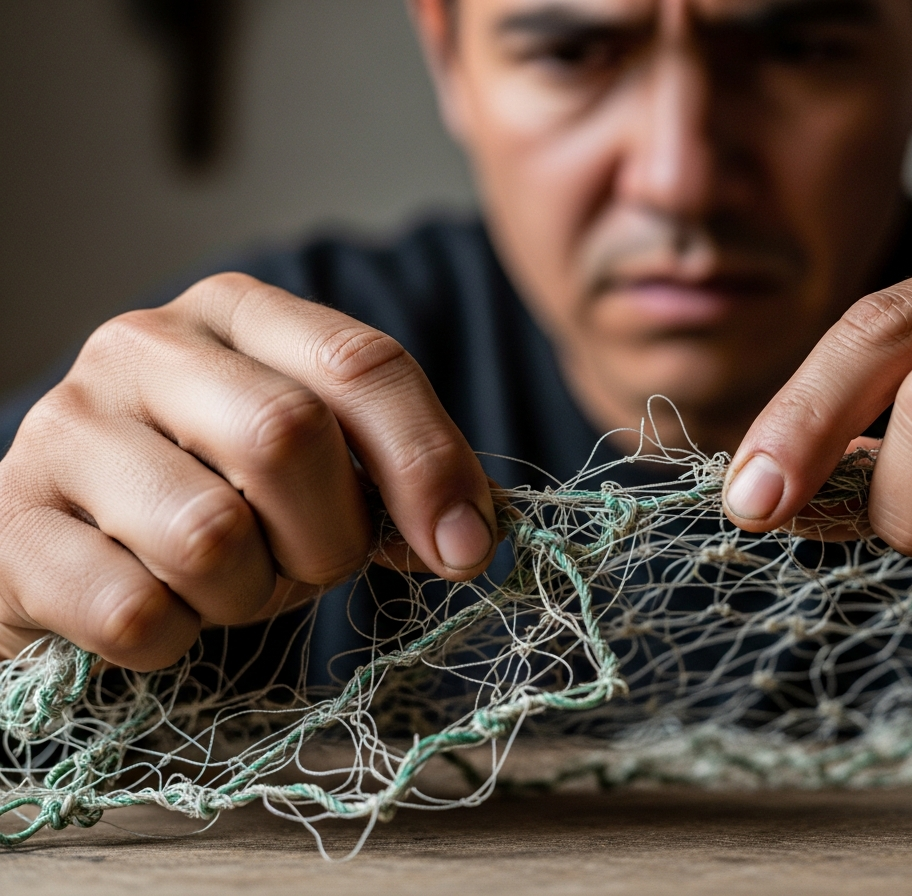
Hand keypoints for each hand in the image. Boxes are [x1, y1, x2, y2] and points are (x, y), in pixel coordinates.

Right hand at [0, 273, 496, 670]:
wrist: (65, 550)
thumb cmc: (216, 502)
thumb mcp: (317, 473)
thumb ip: (396, 479)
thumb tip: (472, 533)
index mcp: (236, 314)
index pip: (362, 364)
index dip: (429, 463)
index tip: (466, 549)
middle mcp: (142, 346)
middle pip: (287, 436)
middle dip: (330, 537)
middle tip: (314, 563)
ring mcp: (64, 431)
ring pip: (210, 536)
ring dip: (248, 594)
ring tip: (226, 584)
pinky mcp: (7, 529)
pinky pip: (136, 613)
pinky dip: (174, 641)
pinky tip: (160, 613)